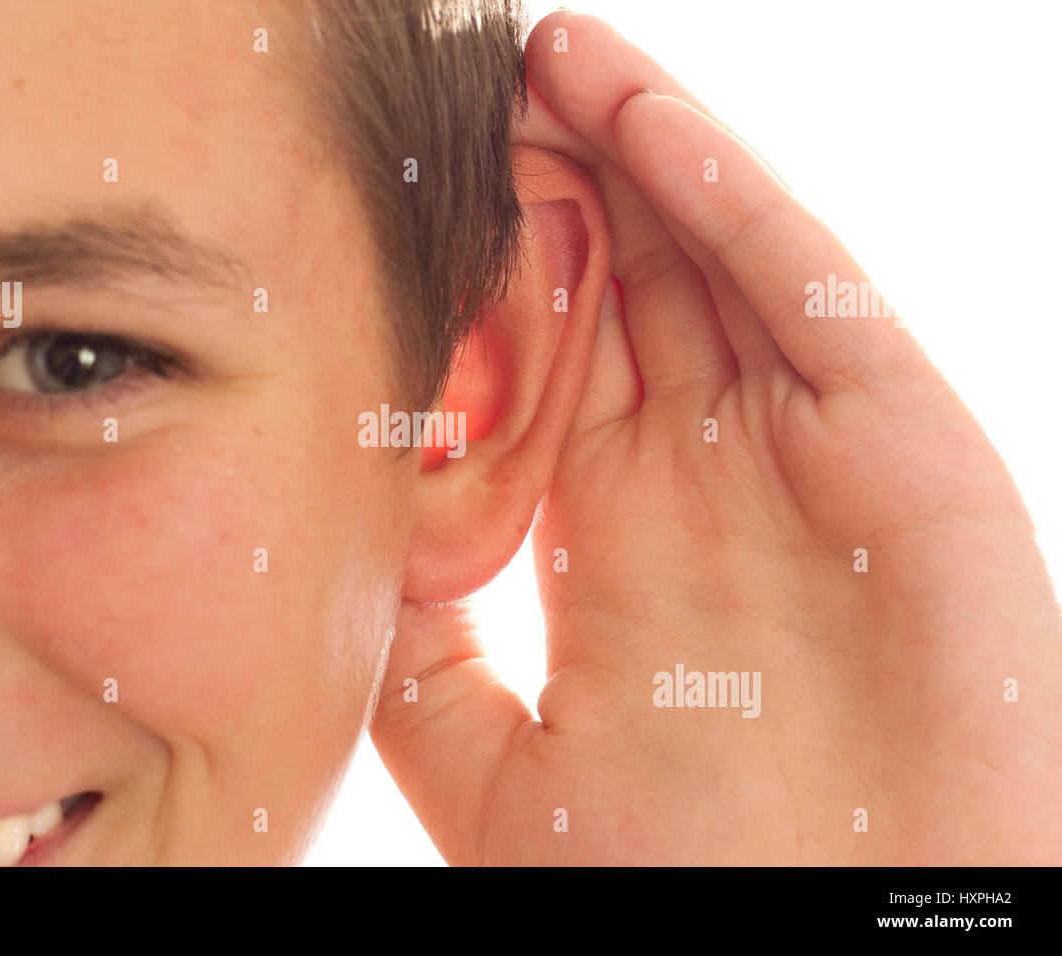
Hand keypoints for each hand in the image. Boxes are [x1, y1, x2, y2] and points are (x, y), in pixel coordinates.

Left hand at [369, 12, 1061, 863]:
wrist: (838, 954)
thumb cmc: (679, 888)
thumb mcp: (493, 765)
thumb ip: (420, 655)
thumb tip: (343, 543)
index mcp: (621, 540)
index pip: (551, 366)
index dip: (492, 279)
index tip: (420, 201)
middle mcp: (713, 480)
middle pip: (630, 288)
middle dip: (558, 184)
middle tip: (475, 93)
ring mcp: (807, 453)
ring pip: (717, 261)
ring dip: (637, 153)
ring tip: (548, 61)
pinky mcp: (902, 448)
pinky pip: (811, 297)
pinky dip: (734, 203)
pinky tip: (648, 127)